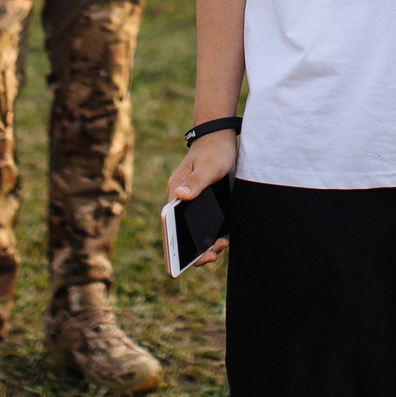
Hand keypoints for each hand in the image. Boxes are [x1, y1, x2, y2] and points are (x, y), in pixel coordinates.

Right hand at [164, 132, 236, 269]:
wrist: (220, 137)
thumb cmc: (212, 151)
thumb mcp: (206, 167)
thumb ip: (195, 182)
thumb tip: (180, 197)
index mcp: (176, 193)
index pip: (170, 226)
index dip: (175, 247)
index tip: (187, 259)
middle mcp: (181, 201)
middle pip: (183, 233)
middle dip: (196, 250)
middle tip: (213, 256)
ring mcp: (193, 202)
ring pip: (195, 230)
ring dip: (207, 243)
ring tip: (222, 245)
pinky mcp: (205, 202)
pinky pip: (206, 224)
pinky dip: (213, 234)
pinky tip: (225, 238)